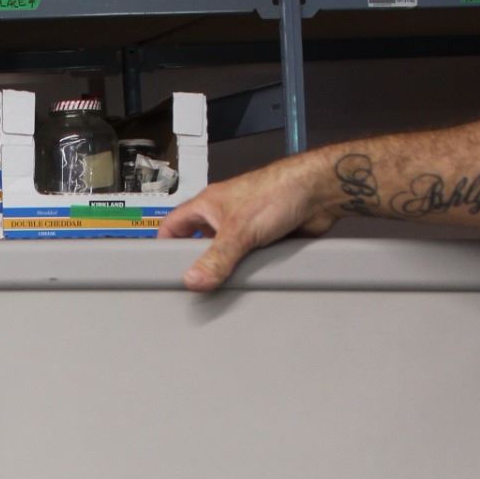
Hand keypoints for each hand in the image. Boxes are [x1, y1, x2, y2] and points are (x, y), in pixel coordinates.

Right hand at [161, 152, 336, 291]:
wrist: (320, 192)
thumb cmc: (279, 190)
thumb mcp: (239, 230)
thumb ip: (215, 259)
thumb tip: (192, 280)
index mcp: (208, 204)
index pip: (173, 225)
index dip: (163, 243)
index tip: (159, 266)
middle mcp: (223, 215)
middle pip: (198, 243)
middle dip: (195, 262)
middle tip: (190, 284)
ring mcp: (244, 228)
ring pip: (224, 254)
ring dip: (223, 268)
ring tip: (217, 288)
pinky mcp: (263, 240)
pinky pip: (246, 260)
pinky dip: (245, 270)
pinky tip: (245, 281)